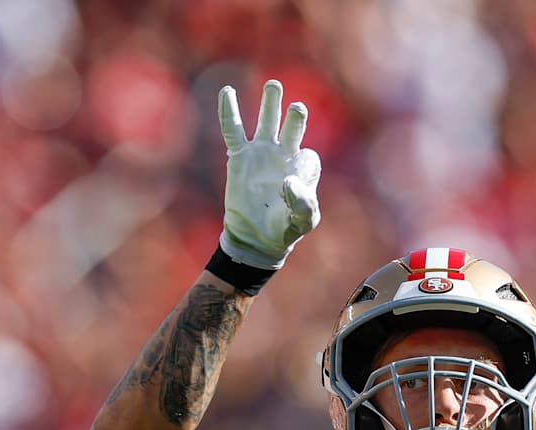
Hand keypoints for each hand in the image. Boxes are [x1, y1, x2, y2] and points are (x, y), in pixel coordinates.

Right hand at [217, 79, 321, 269]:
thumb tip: (287, 181)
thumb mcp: (302, 222)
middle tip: (297, 108)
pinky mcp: (239, 157)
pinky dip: (229, 112)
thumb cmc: (284, 230)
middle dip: (296, 118)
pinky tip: (227, 92)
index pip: (308, 158)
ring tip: (273, 86)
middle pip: (292, 128)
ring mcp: (261, 153)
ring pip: (267, 122)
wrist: (257, 238)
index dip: (302, 169)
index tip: (291, 187)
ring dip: (270, 104)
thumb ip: (303, 204)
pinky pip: (233, 130)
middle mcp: (284, 156)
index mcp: (302, 170)